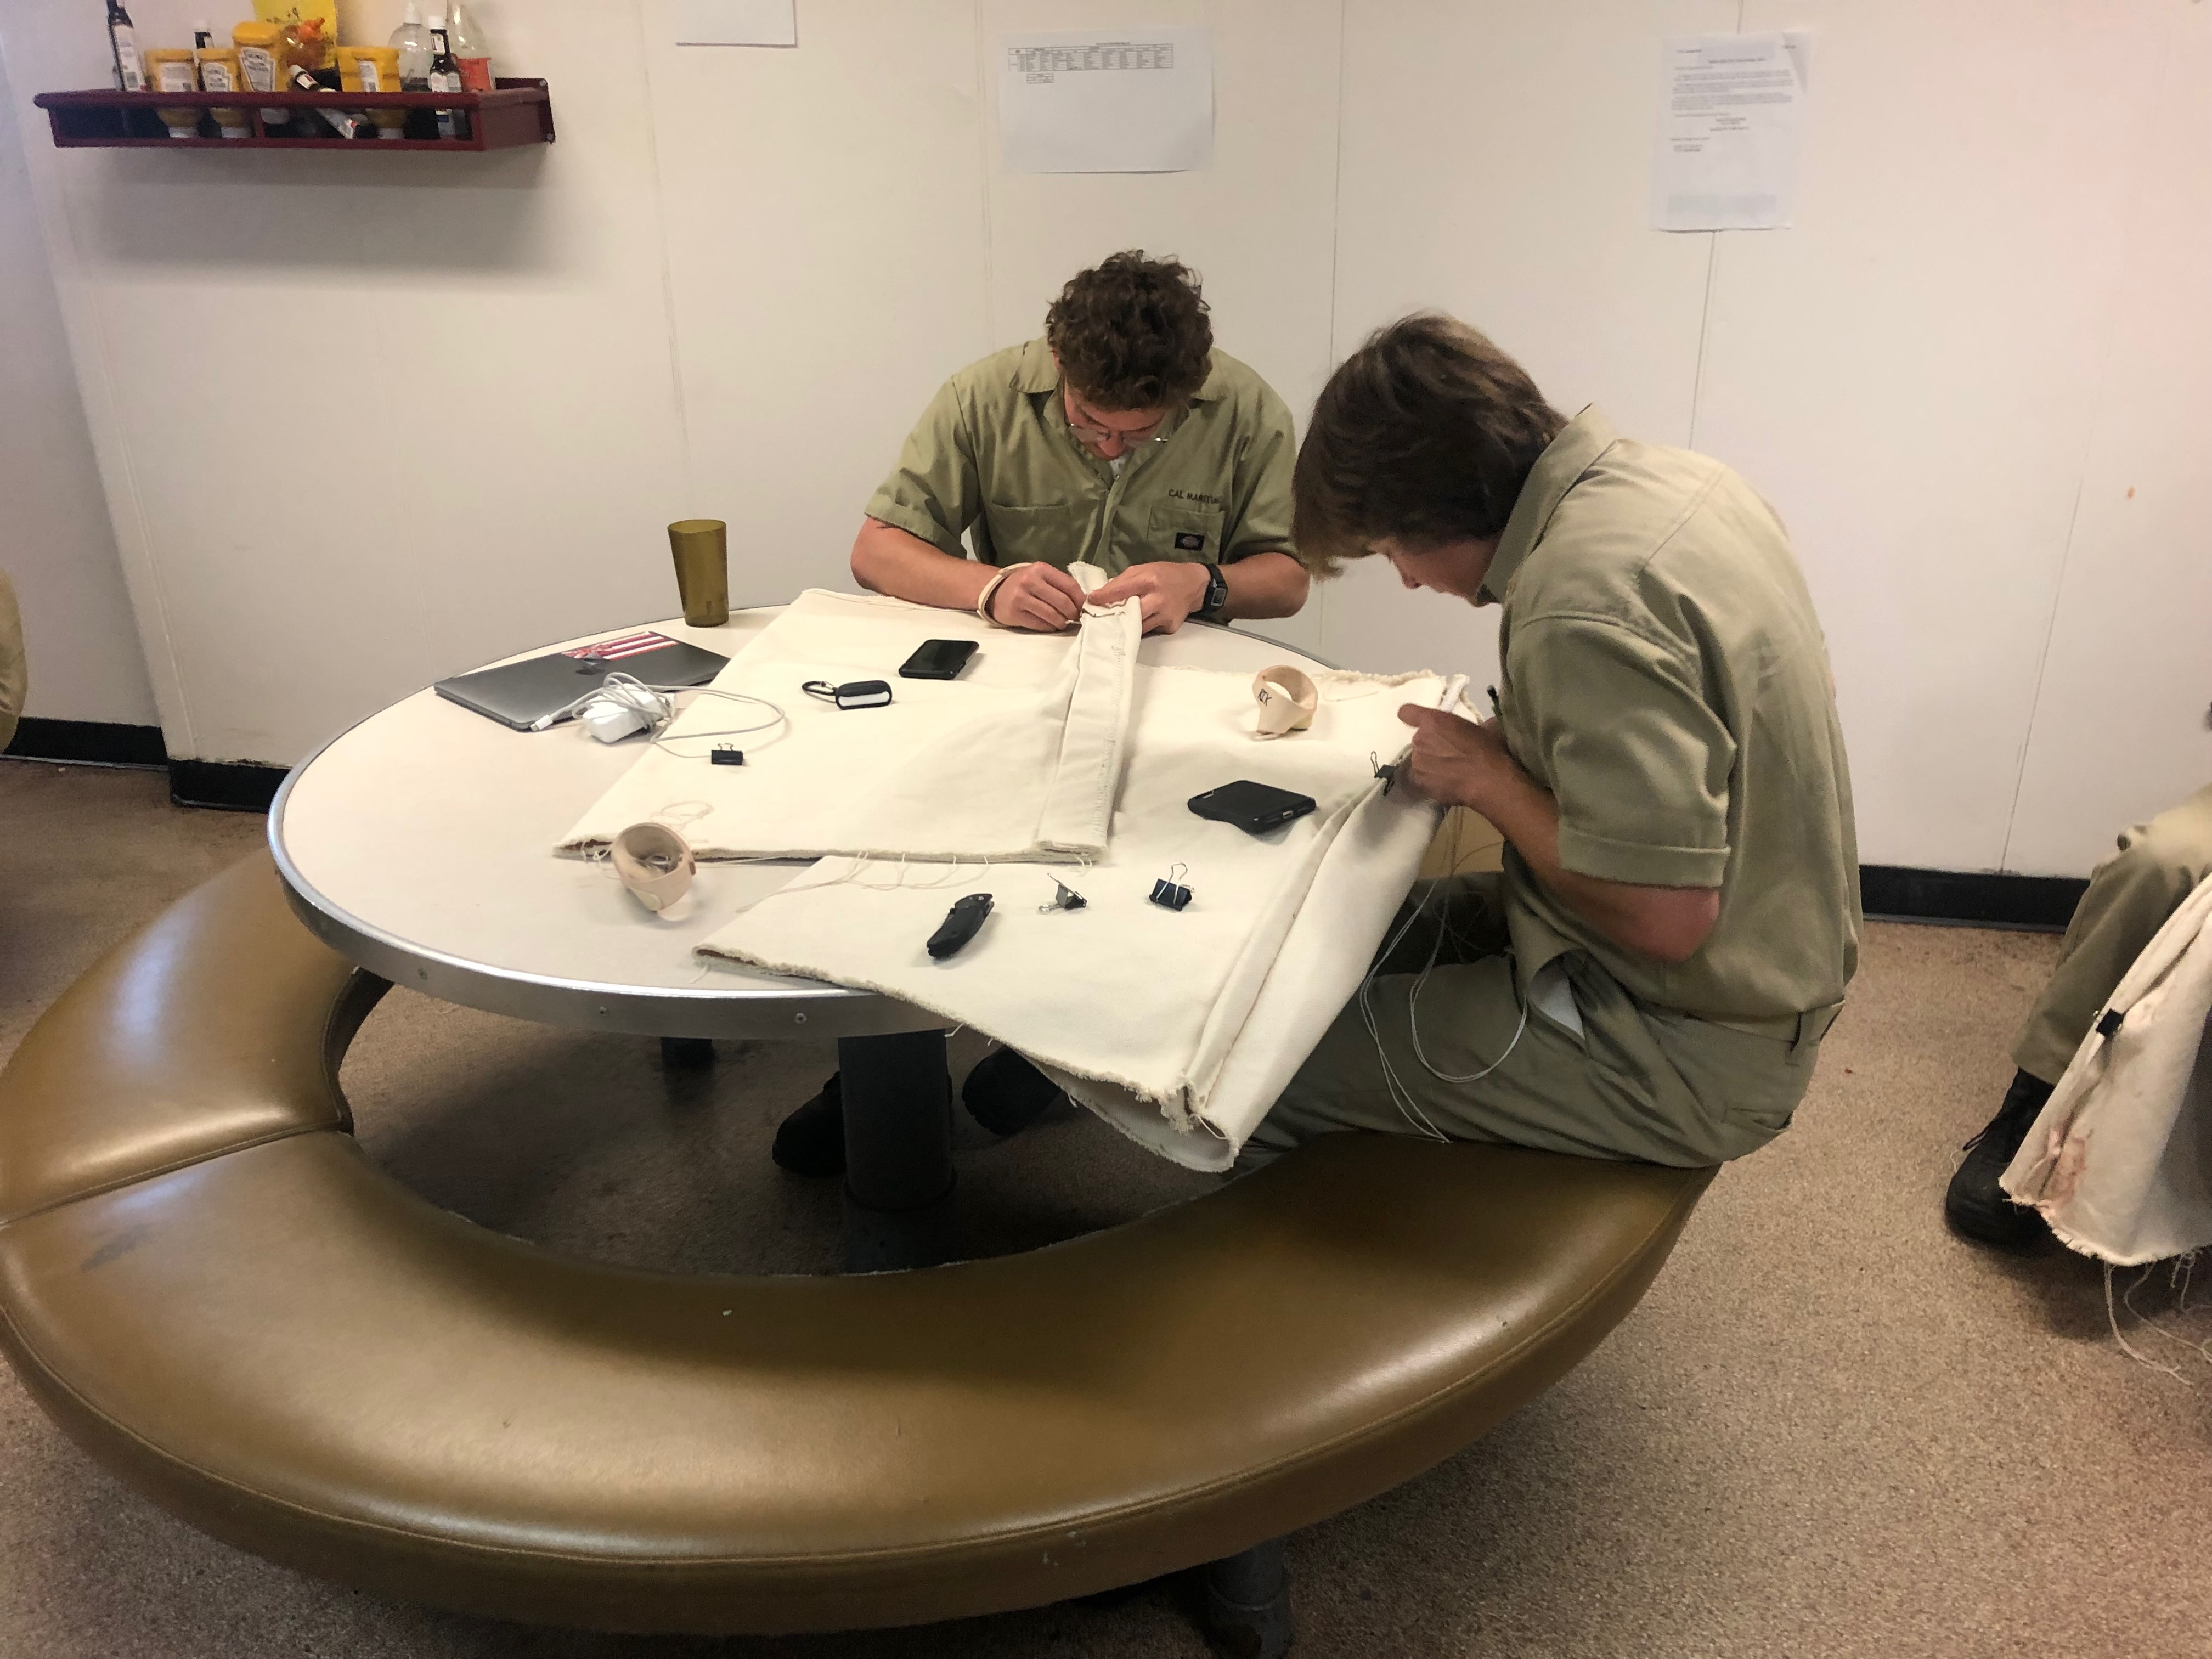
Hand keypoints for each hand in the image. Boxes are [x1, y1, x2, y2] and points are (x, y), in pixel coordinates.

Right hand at [988, 562, 1087, 630]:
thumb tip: (1082, 601)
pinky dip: (1049, 627)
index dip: (1080, 599)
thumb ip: (1058, 585)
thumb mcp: (1040, 576)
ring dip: (1062, 622)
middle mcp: (1030, 581)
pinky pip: (1040, 624)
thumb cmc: (1023, 584)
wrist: (994, 591)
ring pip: (1052, 615)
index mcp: (1041, 569)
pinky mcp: (1015, 613)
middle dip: (1073, 613)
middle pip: (1062, 602)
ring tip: (1063, 623)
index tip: (1085, 608)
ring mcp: (1021, 597)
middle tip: (1076, 618)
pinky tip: (1050, 625)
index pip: (1069, 585)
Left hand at [1086, 561, 1210, 633]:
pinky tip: (1137, 625)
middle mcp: (1157, 599)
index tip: (1091, 602)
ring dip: (1125, 626)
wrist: (1194, 585)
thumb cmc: (1165, 574)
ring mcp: (1164, 615)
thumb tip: (1102, 593)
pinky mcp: (1170, 627)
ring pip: (1137, 627)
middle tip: (1099, 620)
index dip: (1104, 597)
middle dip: (1113, 617)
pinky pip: (1150, 631)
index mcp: (1148, 580)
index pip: (1121, 590)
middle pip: (1129, 614)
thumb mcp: (1143, 569)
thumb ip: (1123, 581)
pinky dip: (1141, 628)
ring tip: (1113, 625)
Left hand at [1395, 704, 1526, 814]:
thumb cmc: (1489, 750)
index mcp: (1433, 721)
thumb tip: (1481, 726)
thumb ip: (1469, 725)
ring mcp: (1417, 761)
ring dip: (1429, 762)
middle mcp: (1419, 739)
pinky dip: (1429, 779)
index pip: (1408, 713)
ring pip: (1419, 759)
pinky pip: (1420, 777)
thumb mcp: (1483, 728)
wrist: (1488, 780)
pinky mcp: (1418, 781)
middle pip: (1419, 739)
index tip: (1416, 721)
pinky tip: (1444, 782)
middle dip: (1430, 744)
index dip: (1411, 716)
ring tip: (1448, 770)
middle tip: (1449, 753)